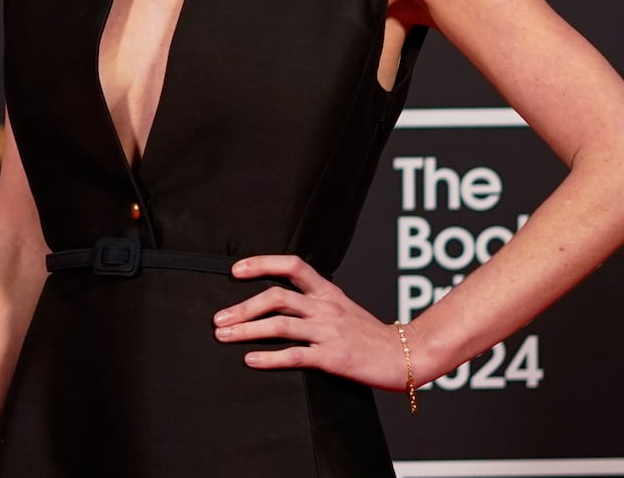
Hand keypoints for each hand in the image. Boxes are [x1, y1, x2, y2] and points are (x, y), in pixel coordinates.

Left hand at [212, 254, 410, 391]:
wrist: (405, 356)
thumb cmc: (370, 336)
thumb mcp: (343, 308)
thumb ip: (316, 302)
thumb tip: (280, 303)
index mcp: (328, 292)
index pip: (293, 266)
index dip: (262, 263)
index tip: (235, 271)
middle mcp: (326, 307)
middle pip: (277, 297)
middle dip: (243, 306)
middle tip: (218, 318)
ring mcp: (329, 331)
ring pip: (280, 325)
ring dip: (247, 330)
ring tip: (224, 336)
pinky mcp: (333, 357)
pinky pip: (295, 355)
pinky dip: (269, 358)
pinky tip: (250, 360)